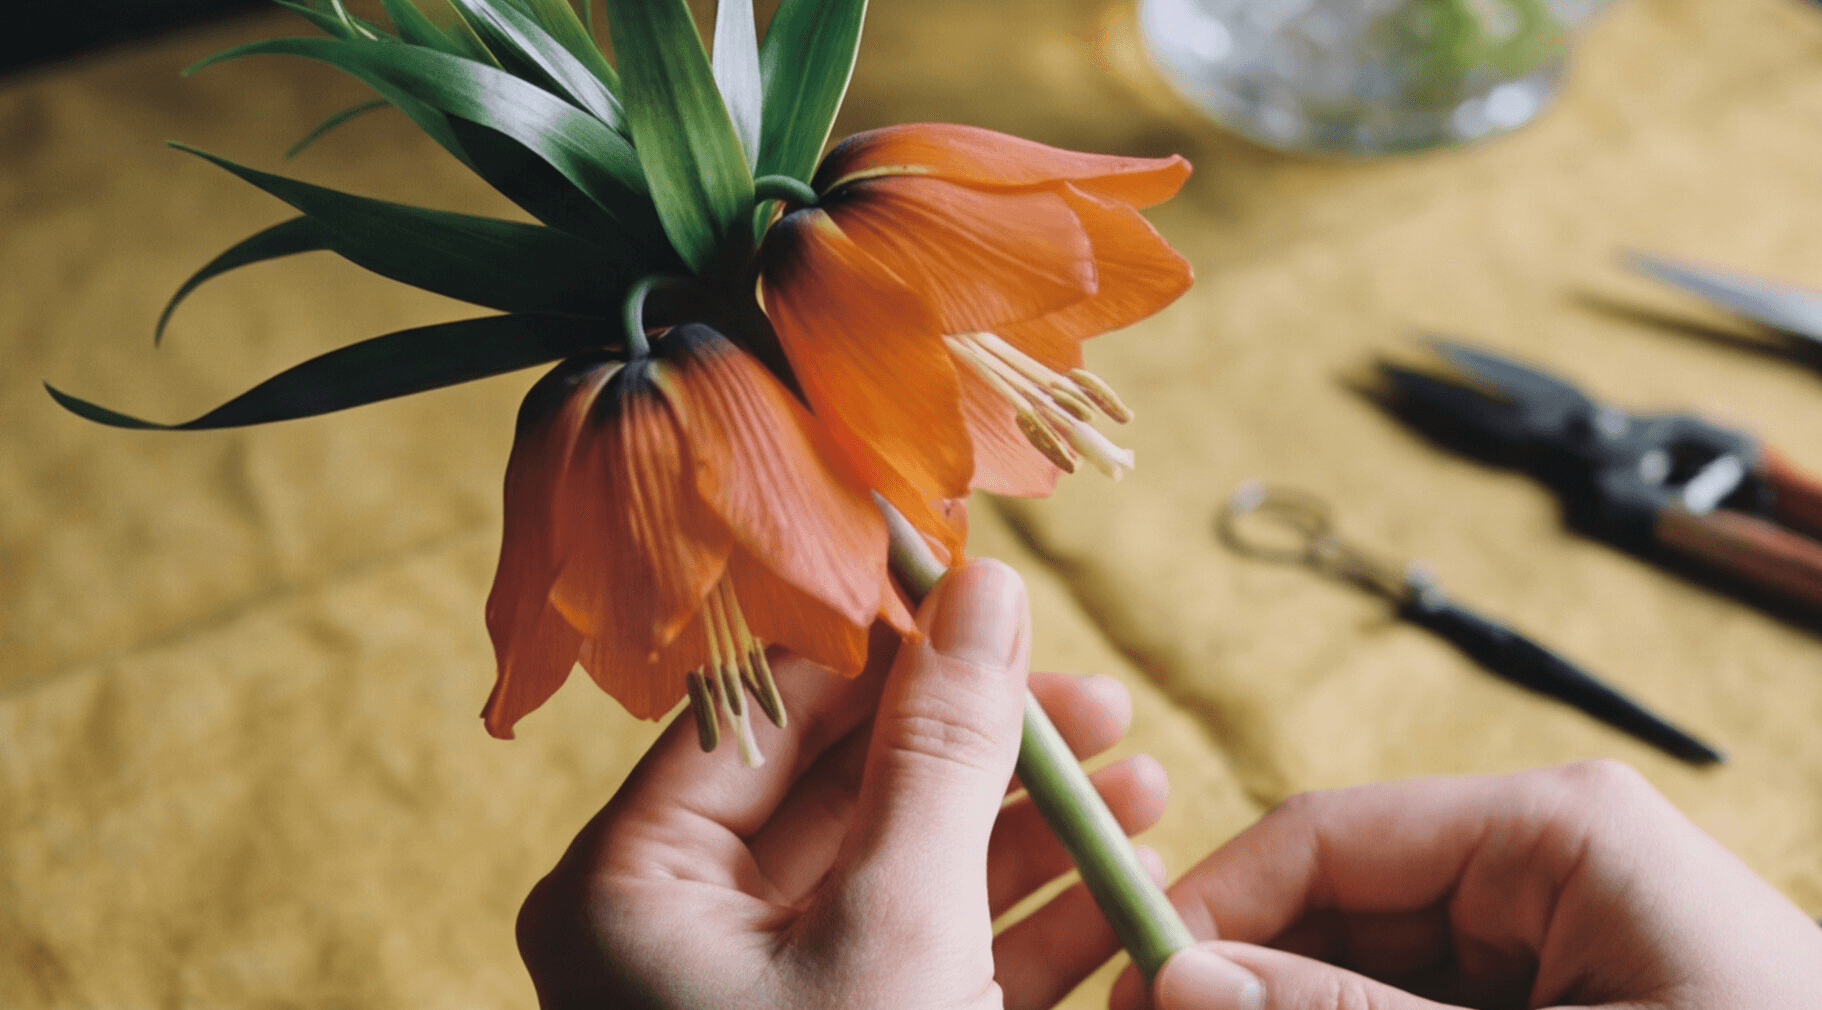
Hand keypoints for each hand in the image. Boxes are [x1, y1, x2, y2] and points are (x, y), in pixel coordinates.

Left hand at [516, 560, 1170, 1008]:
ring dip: (1025, 822)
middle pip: (847, 785)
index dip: (884, 644)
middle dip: (981, 741)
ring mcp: (773, 1002)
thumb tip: (979, 584)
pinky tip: (1124, 873)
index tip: (994, 597)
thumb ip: (938, 750)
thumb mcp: (894, 926)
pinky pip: (940, 952)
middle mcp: (685, 936)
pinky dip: (1032, 915)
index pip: (762, 710)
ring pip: (907, 869)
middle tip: (1095, 700)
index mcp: (631, 890)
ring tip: (1138, 778)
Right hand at [1113, 760, 1821, 1009]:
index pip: (1322, 834)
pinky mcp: (1564, 996)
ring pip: (1365, 968)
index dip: (1206, 905)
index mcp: (1555, 830)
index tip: (1130, 990)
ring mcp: (1556, 939)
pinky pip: (1421, 1004)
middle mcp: (1547, 864)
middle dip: (1245, 978)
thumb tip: (1182, 977)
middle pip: (1334, 905)